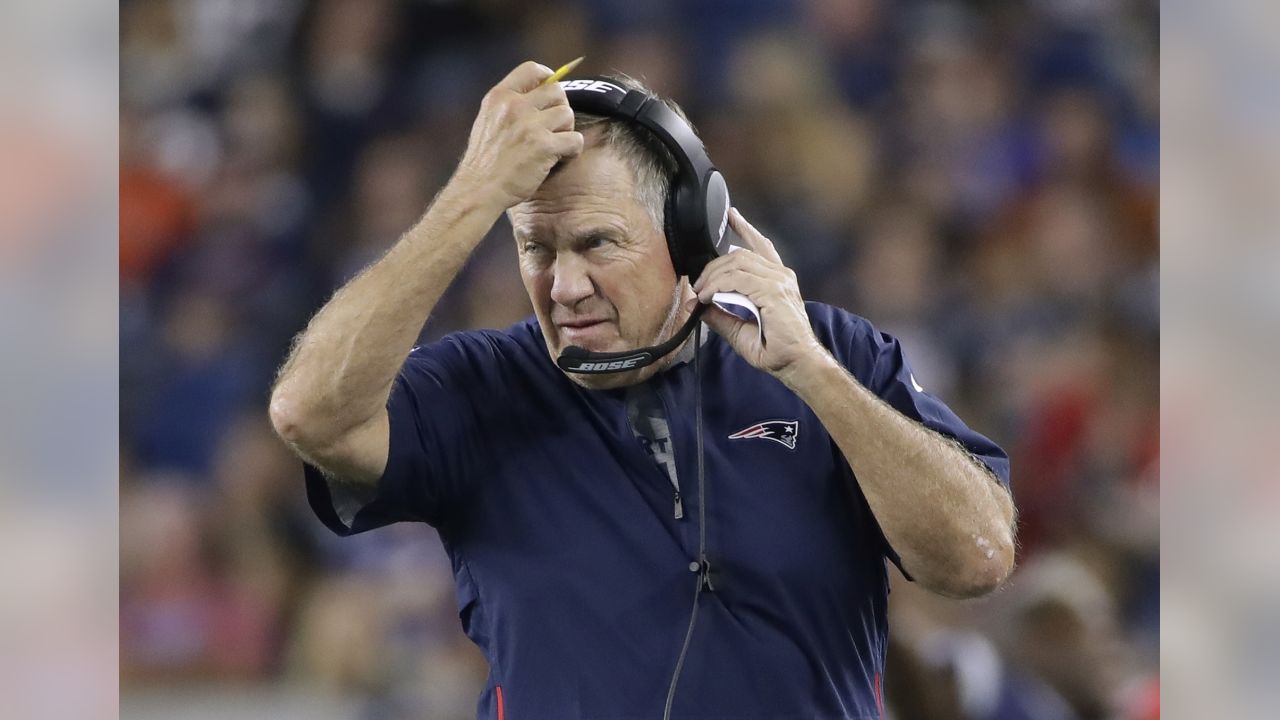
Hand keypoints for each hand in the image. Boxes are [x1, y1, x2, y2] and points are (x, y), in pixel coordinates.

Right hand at [454, 61, 584, 209]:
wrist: (478, 190)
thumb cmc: (485, 162)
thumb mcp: (488, 122)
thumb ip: (509, 106)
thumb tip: (540, 93)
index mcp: (499, 97)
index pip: (531, 69)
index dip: (548, 77)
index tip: (551, 90)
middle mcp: (514, 106)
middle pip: (557, 92)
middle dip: (560, 109)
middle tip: (554, 128)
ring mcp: (529, 125)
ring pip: (567, 114)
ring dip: (566, 131)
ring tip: (554, 146)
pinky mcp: (544, 146)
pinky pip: (575, 139)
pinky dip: (572, 150)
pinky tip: (561, 158)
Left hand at [691, 208, 827, 379]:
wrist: (797, 364)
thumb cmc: (776, 350)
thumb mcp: (739, 331)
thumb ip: (719, 315)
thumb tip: (694, 304)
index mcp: (778, 279)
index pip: (760, 246)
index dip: (745, 229)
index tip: (731, 217)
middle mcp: (781, 276)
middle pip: (739, 254)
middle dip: (713, 266)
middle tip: (698, 285)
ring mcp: (779, 282)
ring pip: (737, 263)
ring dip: (713, 276)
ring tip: (701, 293)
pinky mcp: (775, 292)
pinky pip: (739, 279)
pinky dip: (718, 285)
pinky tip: (708, 296)